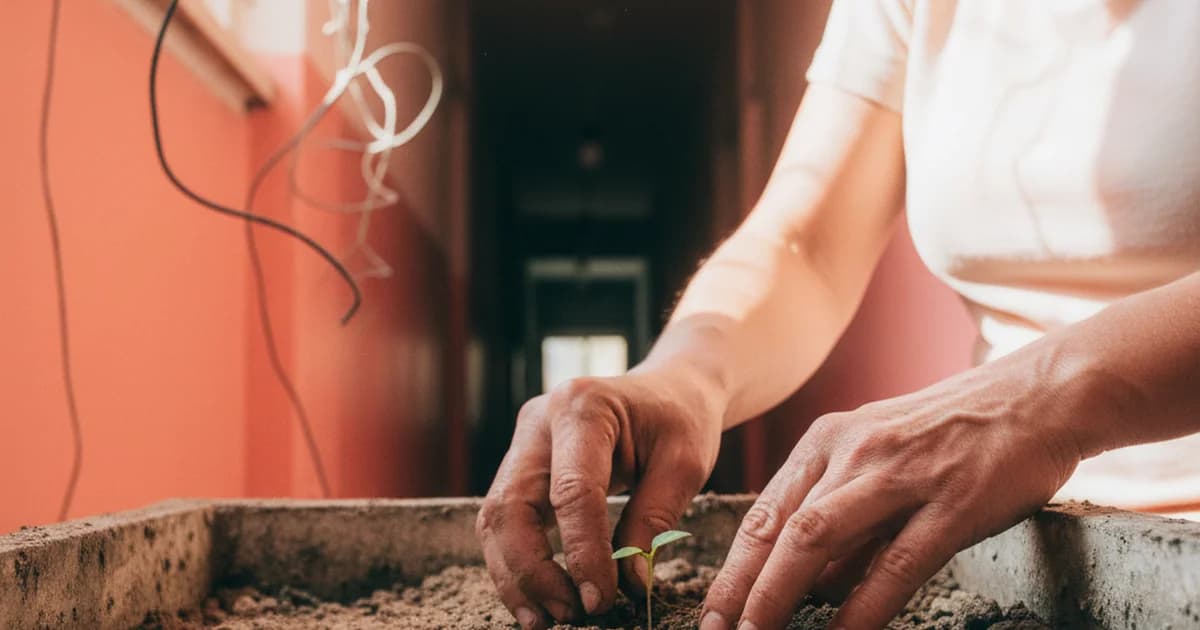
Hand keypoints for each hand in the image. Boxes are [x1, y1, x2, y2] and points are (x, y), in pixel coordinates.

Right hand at [477, 370, 722, 628]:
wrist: (669, 388)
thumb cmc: (681, 419)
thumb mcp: (685, 465)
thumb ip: (652, 522)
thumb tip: (627, 587)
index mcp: (584, 407)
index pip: (573, 491)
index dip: (582, 553)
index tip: (601, 600)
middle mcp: (539, 420)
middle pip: (511, 504)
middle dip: (531, 570)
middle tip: (565, 614)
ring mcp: (523, 440)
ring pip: (496, 517)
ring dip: (515, 574)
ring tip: (546, 619)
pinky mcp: (520, 463)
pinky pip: (504, 518)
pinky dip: (516, 561)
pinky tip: (538, 597)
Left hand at [700, 354, 1085, 629]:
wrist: (1035, 396)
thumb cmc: (954, 435)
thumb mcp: (880, 457)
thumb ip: (844, 517)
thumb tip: (810, 586)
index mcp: (829, 441)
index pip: (764, 513)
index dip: (732, 568)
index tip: (711, 611)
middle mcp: (852, 454)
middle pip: (779, 530)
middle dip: (742, 589)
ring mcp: (899, 475)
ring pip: (817, 540)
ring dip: (780, 596)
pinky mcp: (949, 502)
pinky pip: (893, 563)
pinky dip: (861, 606)